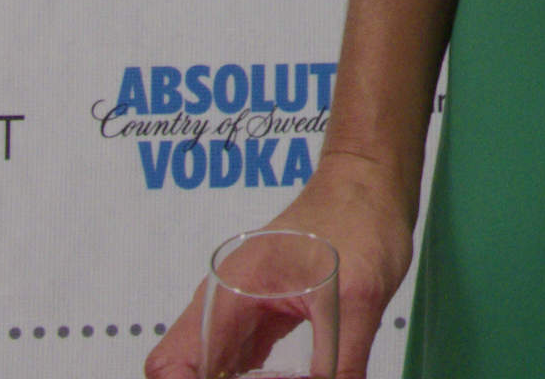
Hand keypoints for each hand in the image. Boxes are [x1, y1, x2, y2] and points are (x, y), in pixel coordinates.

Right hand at [142, 153, 411, 375]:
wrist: (370, 183)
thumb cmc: (361, 220)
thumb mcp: (360, 297)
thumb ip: (343, 360)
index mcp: (231, 293)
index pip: (174, 361)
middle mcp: (225, 305)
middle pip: (192, 370)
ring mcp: (242, 312)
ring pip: (216, 371)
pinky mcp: (264, 318)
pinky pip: (242, 364)